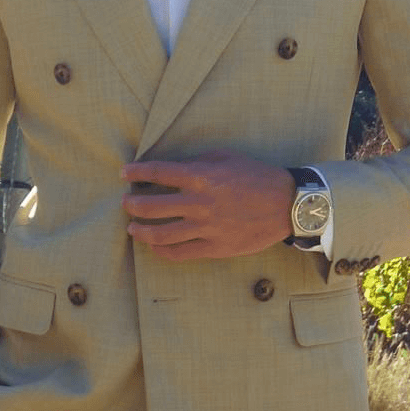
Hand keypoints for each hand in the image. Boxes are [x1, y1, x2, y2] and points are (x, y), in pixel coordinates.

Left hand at [121, 149, 294, 260]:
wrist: (285, 204)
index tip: (124, 173)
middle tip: (126, 202)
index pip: (159, 172)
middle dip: (133, 204)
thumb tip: (173, 169)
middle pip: (153, 206)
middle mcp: (200, 203)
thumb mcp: (226, 157)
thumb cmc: (255, 175)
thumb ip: (198, 162)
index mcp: (202, 176)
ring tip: (132, 227)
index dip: (137, 172)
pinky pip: (180, 253)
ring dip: (141, 230)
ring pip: (162, 234)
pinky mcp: (214, 247)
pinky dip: (161, 250)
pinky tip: (153, 246)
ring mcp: (206, 228)